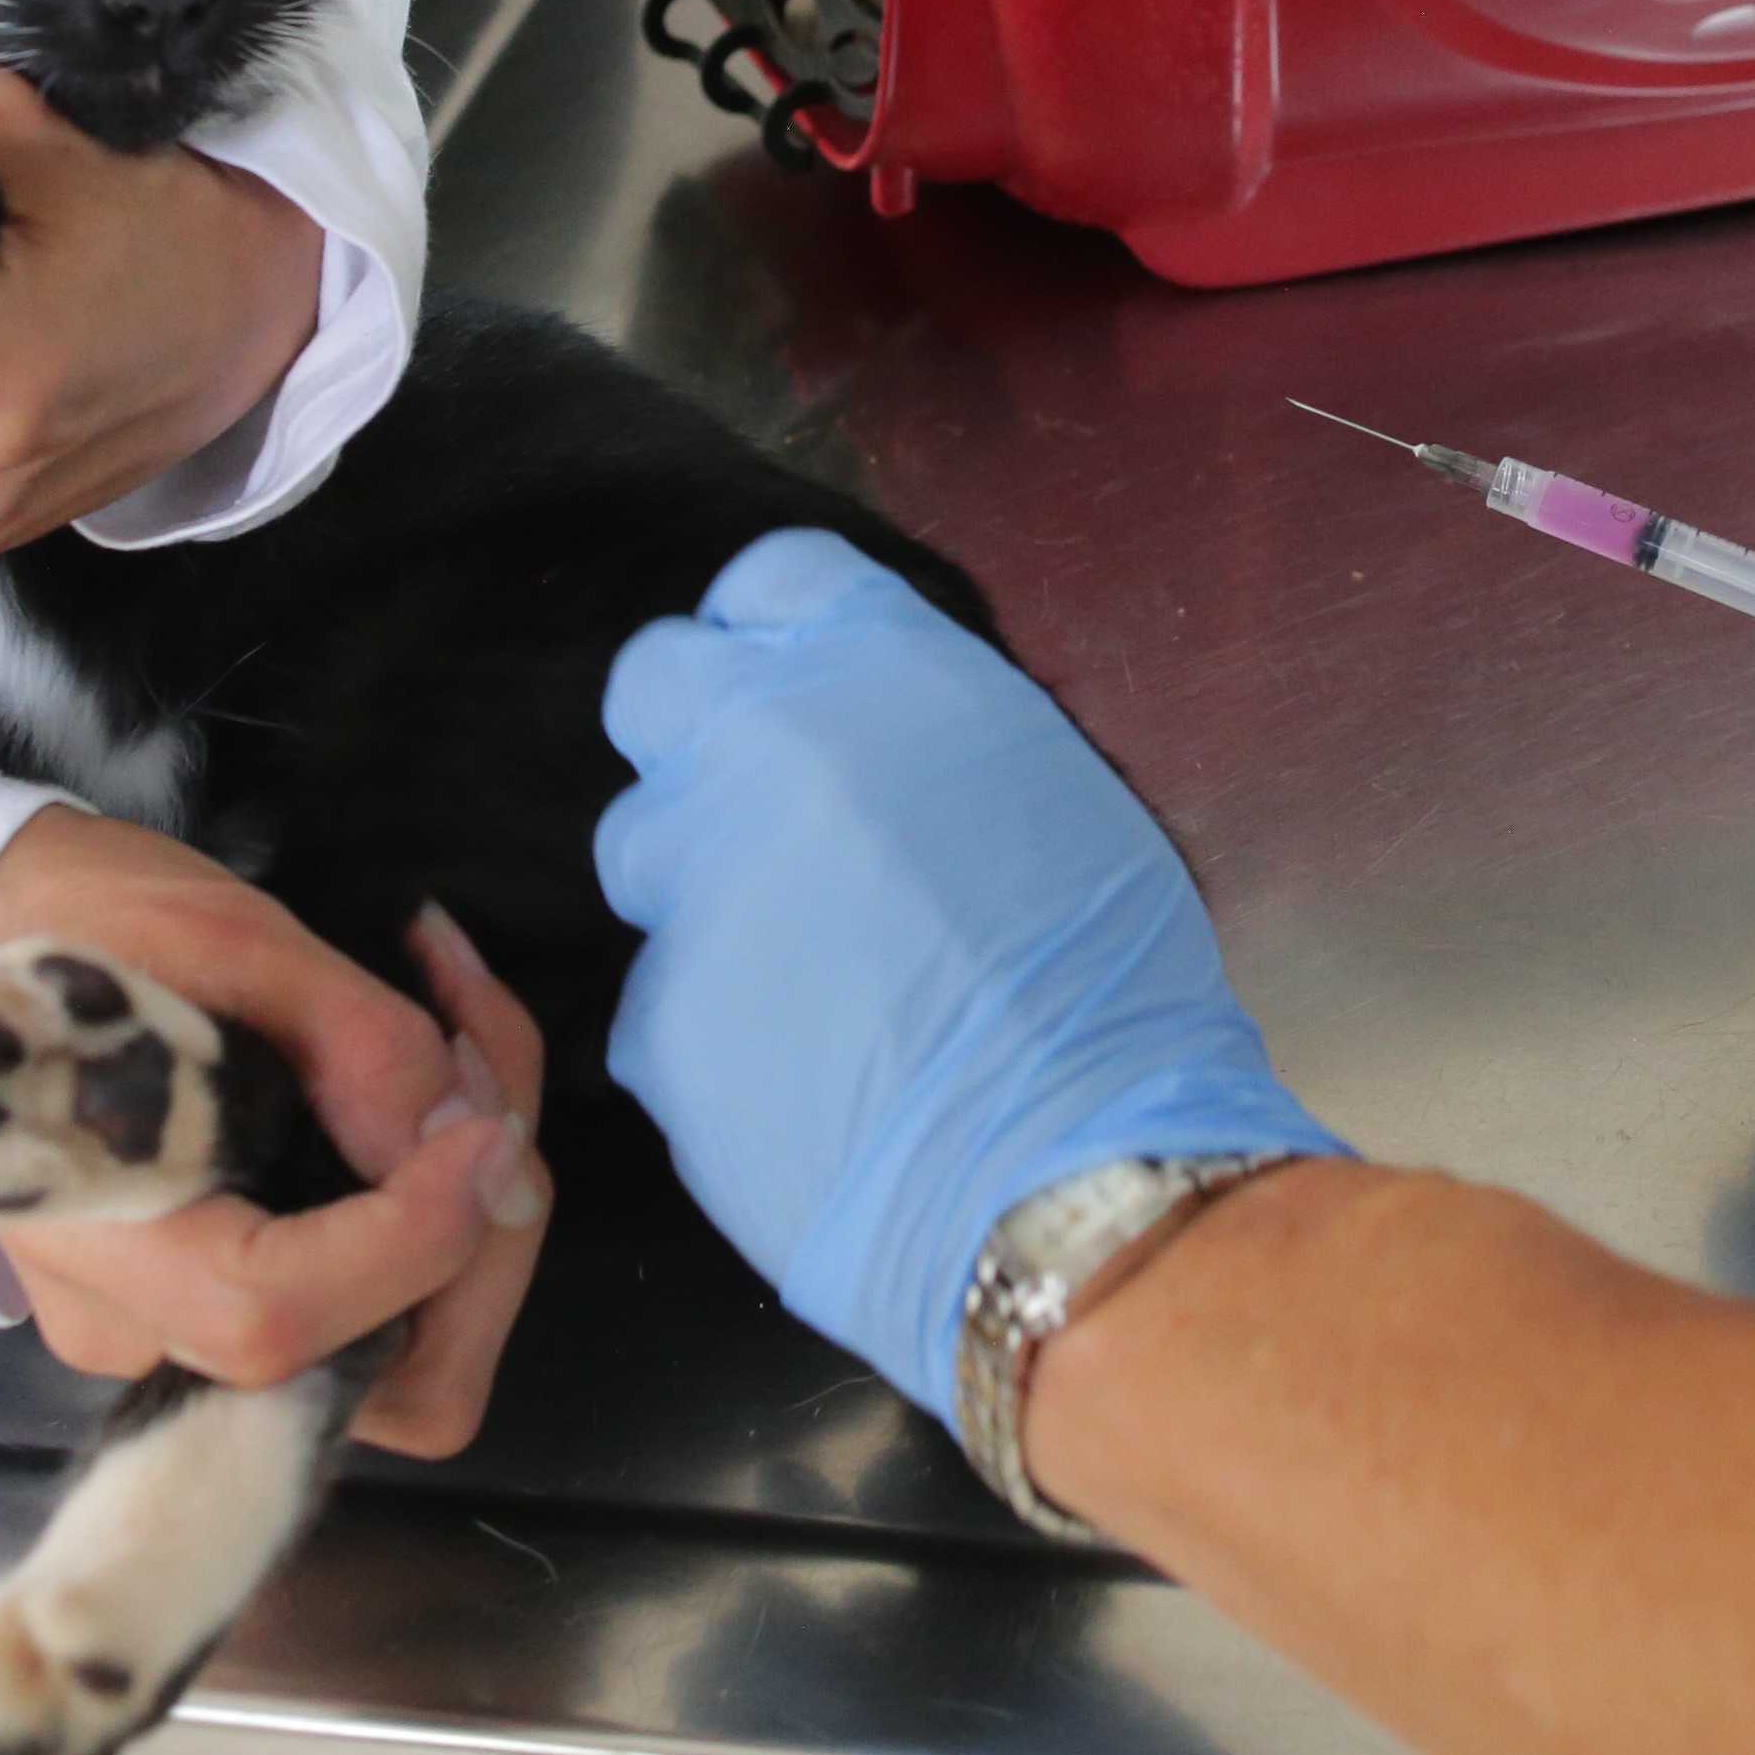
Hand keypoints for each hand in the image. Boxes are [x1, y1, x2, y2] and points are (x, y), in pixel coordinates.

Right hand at [0, 807, 552, 1457]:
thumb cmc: (84, 920)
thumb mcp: (224, 940)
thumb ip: (353, 1045)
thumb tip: (464, 1145)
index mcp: (94, 1236)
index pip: (279, 1317)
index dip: (417, 1238)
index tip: (485, 1126)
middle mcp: (140, 1325)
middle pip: (386, 1375)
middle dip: (482, 1235)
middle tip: (484, 1069)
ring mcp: (192, 1330)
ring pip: (407, 1348)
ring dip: (478, 1213)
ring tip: (466, 1046)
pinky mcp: (234, 1301)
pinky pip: (377, 1300)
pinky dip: (439, 1205)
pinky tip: (437, 1086)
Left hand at [592, 532, 1347, 1420]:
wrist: (1066, 1170)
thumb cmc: (1110, 990)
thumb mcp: (1055, 797)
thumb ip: (939, 740)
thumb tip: (889, 743)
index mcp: (885, 672)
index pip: (770, 583)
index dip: (779, 641)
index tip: (796, 692)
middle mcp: (767, 744)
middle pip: (659, 685)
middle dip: (697, 741)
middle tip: (767, 824)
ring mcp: (696, 876)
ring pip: (645, 849)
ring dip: (703, 892)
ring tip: (807, 976)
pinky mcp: (657, 1008)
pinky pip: (663, 994)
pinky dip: (718, 1027)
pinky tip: (805, 1074)